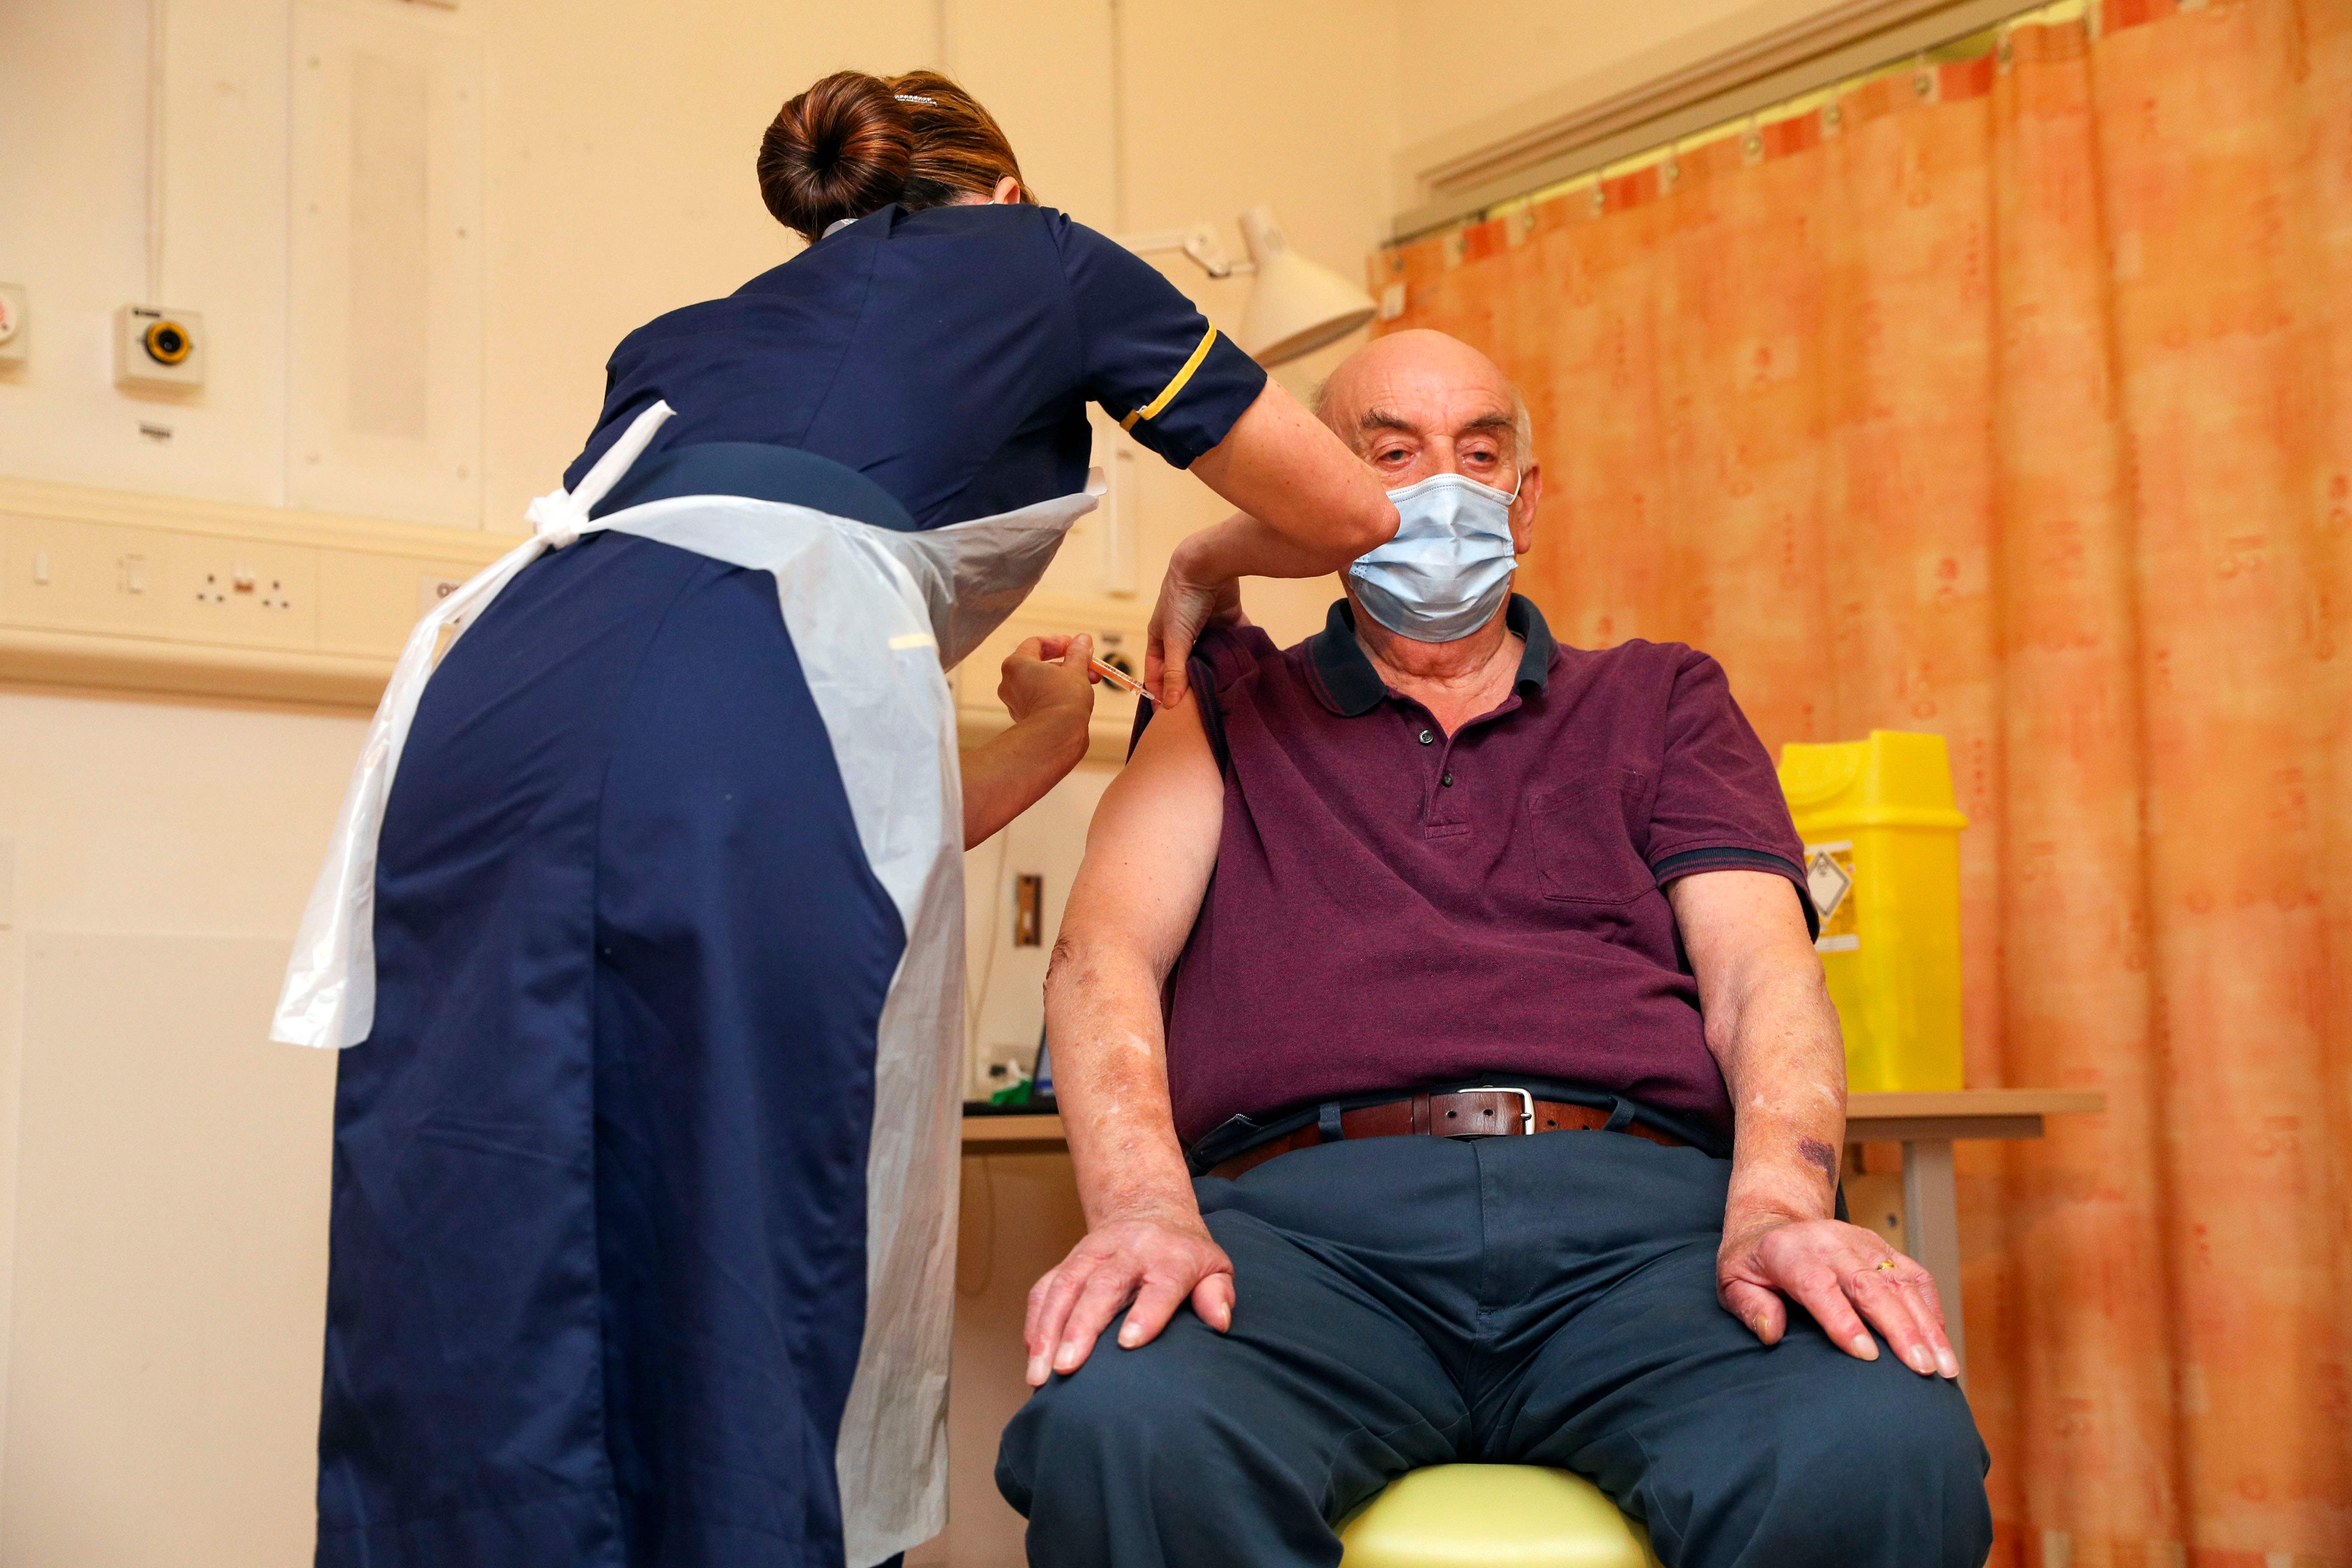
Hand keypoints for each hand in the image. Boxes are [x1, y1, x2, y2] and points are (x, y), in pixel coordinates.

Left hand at [997, 633, 1096, 726]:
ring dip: (1066, 678)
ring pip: (1042, 682)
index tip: (1073, 645)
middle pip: (1040, 664)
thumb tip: (1082, 640)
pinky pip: (1041, 698)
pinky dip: (1057, 694)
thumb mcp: (1076, 669)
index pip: (1035, 644)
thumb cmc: (1062, 700)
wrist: (1056, 737)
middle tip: (1086, 663)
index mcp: (1016, 665)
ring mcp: (1016, 702)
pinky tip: (1078, 696)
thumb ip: (1078, 652)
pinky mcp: (1025, 718)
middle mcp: (1010, 682)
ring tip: (1090, 680)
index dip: (1057, 642)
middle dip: (1067, 663)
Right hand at [1023, 1213, 1235, 1385]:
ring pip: (1065, 1286)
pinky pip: (1045, 1288)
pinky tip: (1031, 1354)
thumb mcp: (1213, 1266)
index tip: (1130, 1344)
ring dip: (1048, 1330)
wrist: (1147, 1209)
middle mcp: (1127, 1252)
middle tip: (1067, 1367)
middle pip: (1102, 1285)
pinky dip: (1035, 1321)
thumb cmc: (1183, 1253)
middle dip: (1081, 1326)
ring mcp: (1092, 1254)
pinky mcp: (1068, 1261)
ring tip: (1039, 1374)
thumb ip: (1218, 1294)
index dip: (1147, 1313)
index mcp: (1170, 1256)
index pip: (1161, 1284)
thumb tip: (1220, 1322)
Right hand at [1145, 536, 1248, 708]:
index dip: (1161, 693)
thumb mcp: (1175, 639)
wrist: (1208, 564)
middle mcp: (1182, 635)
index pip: (1157, 673)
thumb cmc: (1182, 600)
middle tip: (1201, 713)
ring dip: (1215, 673)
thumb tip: (1170, 705)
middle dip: (1191, 687)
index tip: (1169, 718)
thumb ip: (1175, 672)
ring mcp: (1205, 628)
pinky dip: (1237, 654)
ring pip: (1209, 657)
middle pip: (1185, 668)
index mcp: (1161, 638)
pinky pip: (1231, 643)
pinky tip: (1245, 671)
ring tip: (1225, 696)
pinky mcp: (1226, 621)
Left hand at [1718, 1214, 1959, 1378]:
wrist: (1772, 1223)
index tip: (1867, 1355)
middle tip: (1923, 1369)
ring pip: (1899, 1282)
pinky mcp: (1882, 1246)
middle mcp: (1830, 1242)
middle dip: (1900, 1329)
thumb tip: (1770, 1332)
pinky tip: (1941, 1339)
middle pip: (1869, 1286)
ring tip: (1945, 1366)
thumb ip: (1749, 1307)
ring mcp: (1862, 1242)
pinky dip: (1931, 1306)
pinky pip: (1913, 1273)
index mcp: (1789, 1252)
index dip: (1843, 1320)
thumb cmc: (1753, 1264)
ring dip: (1926, 1325)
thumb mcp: (1733, 1282)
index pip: (1819, 1286)